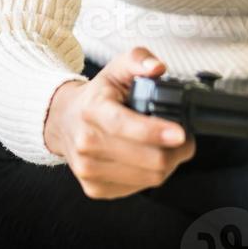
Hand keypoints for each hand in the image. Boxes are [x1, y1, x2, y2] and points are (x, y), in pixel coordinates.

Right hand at [44, 46, 197, 199]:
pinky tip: (148, 159)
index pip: (125, 125)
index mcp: (93, 110)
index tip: (180, 133)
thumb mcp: (116, 69)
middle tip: (183, 138)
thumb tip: (157, 67)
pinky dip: (151, 175)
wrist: (64, 121)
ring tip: (168, 148)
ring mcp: (88, 169)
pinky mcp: (94, 188)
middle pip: (148, 159)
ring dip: (168, 164)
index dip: (156, 132)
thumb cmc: (97, 96)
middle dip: (176, 150)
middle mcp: (86, 143)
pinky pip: (138, 189)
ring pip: (149, 177)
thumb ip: (139, 59)